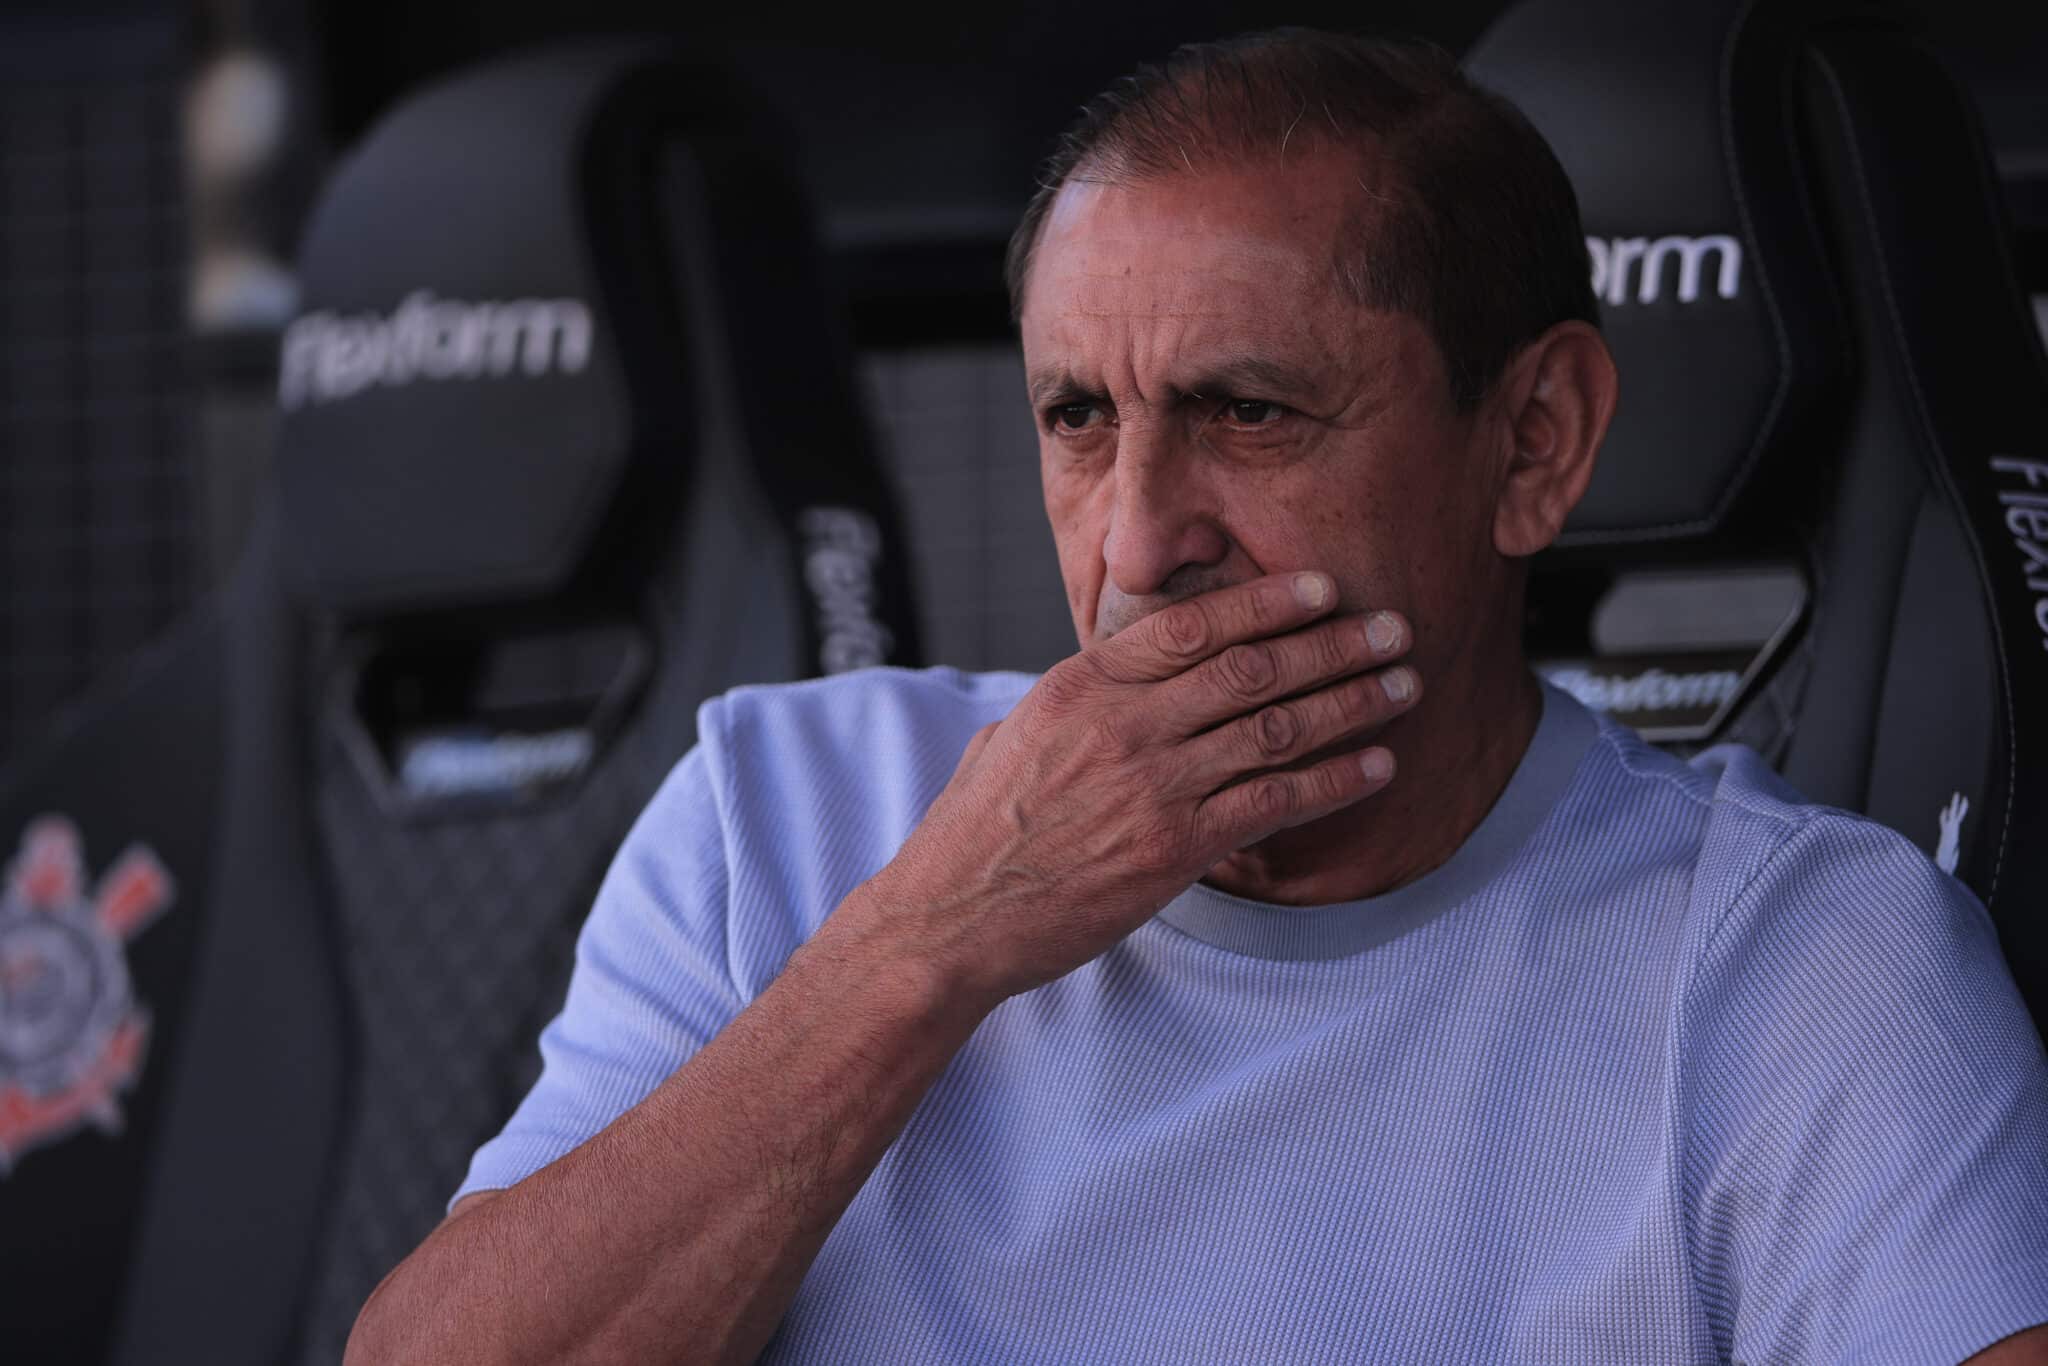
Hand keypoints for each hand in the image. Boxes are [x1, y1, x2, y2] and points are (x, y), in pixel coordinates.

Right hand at [858, 571, 1418, 1002]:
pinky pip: (1274, 803)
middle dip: (1333, 645)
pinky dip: (1335, 780)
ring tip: (1404, 686)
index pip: (1193, 627)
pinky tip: (1377, 765)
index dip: (1268, 604)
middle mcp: (1123, 726)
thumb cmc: (977, 830)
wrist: (951, 916)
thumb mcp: (1014, 734)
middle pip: (1251, 670)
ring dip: (1351, 704)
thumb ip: (1078, 703)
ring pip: (1275, 730)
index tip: (1324, 588)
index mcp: (1081, 684)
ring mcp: (1152, 788)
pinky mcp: (1173, 850)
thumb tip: (1121, 684)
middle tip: (1394, 629)